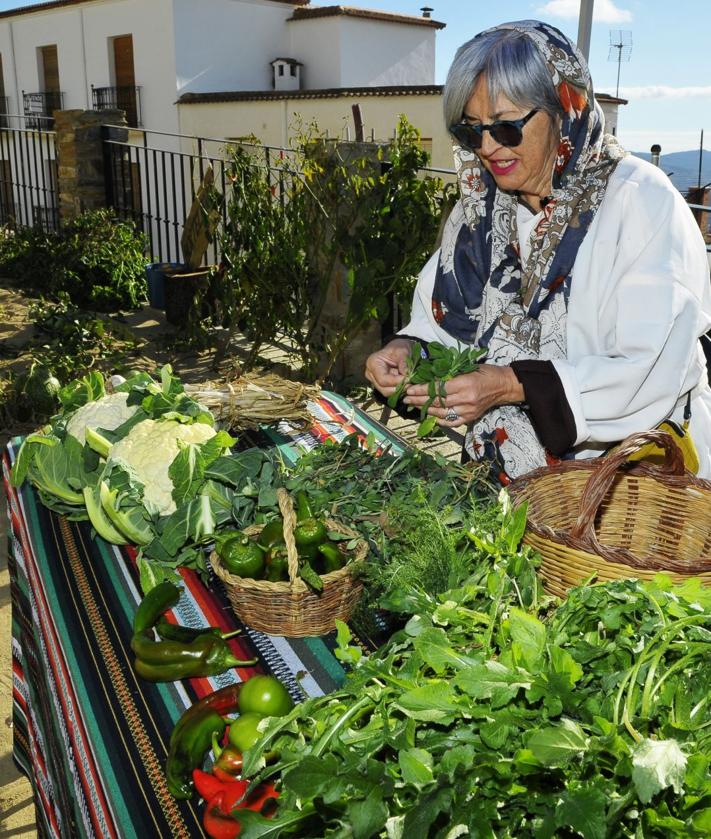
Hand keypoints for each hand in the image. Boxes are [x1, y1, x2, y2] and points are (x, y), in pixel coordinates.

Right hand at [364, 339, 413, 396]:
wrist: (400, 350)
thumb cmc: (400, 348)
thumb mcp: (403, 351)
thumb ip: (404, 363)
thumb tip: (407, 376)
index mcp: (373, 363)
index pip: (383, 380)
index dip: (397, 382)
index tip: (409, 378)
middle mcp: (371, 374)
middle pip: (384, 389)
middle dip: (399, 388)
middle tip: (412, 383)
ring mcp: (375, 381)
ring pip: (387, 393)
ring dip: (400, 390)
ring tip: (410, 383)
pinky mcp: (381, 385)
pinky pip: (391, 392)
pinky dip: (400, 390)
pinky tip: (407, 385)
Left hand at [403, 364, 523, 426]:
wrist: (504, 386)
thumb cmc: (486, 372)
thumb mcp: (468, 368)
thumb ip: (451, 373)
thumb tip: (429, 376)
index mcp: (465, 383)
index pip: (438, 388)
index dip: (422, 389)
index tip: (409, 388)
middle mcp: (466, 399)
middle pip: (437, 401)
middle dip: (419, 400)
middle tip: (405, 397)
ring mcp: (468, 410)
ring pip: (441, 412)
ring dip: (425, 409)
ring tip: (413, 405)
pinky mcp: (470, 418)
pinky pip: (451, 421)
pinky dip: (439, 420)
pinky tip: (429, 416)